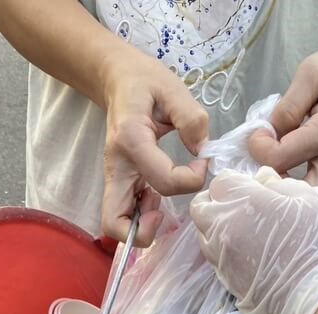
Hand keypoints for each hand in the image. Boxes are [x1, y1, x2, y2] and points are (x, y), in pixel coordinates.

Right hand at [101, 54, 209, 245]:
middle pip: (115, 223)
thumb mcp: (172, 88)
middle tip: (163, 211)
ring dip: (141, 226)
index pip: (164, 182)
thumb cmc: (144, 82)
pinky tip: (154, 198)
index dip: (191, 180)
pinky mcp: (118, 184)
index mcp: (131, 140)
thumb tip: (203, 151)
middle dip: (145, 230)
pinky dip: (139, 219)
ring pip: (115, 225)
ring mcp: (114, 179)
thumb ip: (191, 118)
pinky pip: (123, 216)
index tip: (202, 163)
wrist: (118, 79)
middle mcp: (117, 166)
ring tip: (158, 202)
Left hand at [190, 168, 317, 313]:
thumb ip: (280, 185)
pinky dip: (224, 250)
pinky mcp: (225, 280)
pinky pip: (214, 257)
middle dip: (217, 202)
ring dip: (217, 227)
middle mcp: (224, 228)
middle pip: (201, 207)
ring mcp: (221, 257)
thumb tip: (262, 180)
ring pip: (204, 234)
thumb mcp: (312, 199)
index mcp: (244, 201)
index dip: (237, 182)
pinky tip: (248, 253)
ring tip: (245, 231)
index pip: (221, 181)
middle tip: (242, 207)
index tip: (253, 189)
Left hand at [248, 45, 317, 191]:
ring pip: (310, 205)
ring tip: (269, 176)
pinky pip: (315, 198)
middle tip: (260, 168)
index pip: (280, 157)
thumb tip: (268, 134)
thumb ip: (288, 104)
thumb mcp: (313, 72)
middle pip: (299, 197)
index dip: (259, 148)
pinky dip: (295, 197)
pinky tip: (283, 180)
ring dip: (285, 198)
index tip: (258, 132)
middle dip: (273, 188)